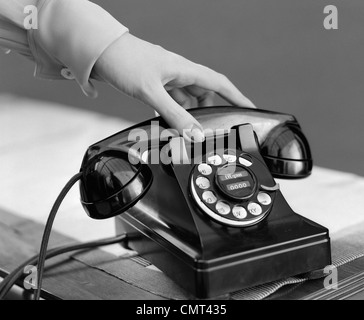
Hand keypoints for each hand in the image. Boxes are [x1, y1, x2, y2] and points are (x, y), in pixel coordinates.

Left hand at [94, 33, 254, 141]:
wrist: (98, 52)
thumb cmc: (124, 62)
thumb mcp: (151, 92)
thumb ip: (174, 114)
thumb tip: (195, 134)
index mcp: (185, 69)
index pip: (219, 84)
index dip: (236, 96)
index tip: (248, 108)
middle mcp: (179, 73)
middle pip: (203, 95)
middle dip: (208, 112)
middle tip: (209, 130)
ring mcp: (166, 79)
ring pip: (186, 100)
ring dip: (187, 115)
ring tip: (185, 131)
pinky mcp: (154, 85)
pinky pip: (171, 101)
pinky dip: (172, 113)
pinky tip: (167, 122)